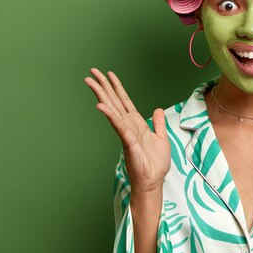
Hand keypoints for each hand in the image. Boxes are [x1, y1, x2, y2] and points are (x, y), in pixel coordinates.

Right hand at [84, 68, 170, 193]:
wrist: (154, 180)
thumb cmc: (155, 163)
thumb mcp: (161, 138)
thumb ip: (159, 123)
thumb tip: (157, 110)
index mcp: (136, 123)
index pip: (124, 101)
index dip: (117, 87)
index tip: (108, 74)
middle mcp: (128, 126)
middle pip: (114, 101)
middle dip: (103, 86)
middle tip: (92, 72)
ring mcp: (126, 133)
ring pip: (113, 110)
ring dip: (102, 95)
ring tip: (91, 83)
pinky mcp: (128, 142)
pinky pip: (119, 126)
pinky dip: (110, 116)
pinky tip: (101, 106)